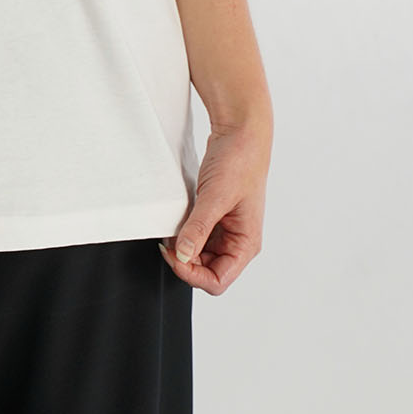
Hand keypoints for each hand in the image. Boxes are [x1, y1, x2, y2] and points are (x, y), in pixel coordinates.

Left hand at [159, 118, 270, 294]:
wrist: (241, 132)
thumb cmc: (240, 162)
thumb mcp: (216, 197)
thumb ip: (199, 229)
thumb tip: (183, 256)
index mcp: (246, 244)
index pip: (217, 281)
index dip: (192, 274)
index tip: (173, 255)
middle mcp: (237, 241)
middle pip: (206, 271)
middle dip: (184, 261)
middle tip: (166, 242)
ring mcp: (226, 229)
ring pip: (199, 255)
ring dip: (182, 248)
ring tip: (171, 230)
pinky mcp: (215, 216)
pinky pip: (196, 235)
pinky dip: (184, 233)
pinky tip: (177, 221)